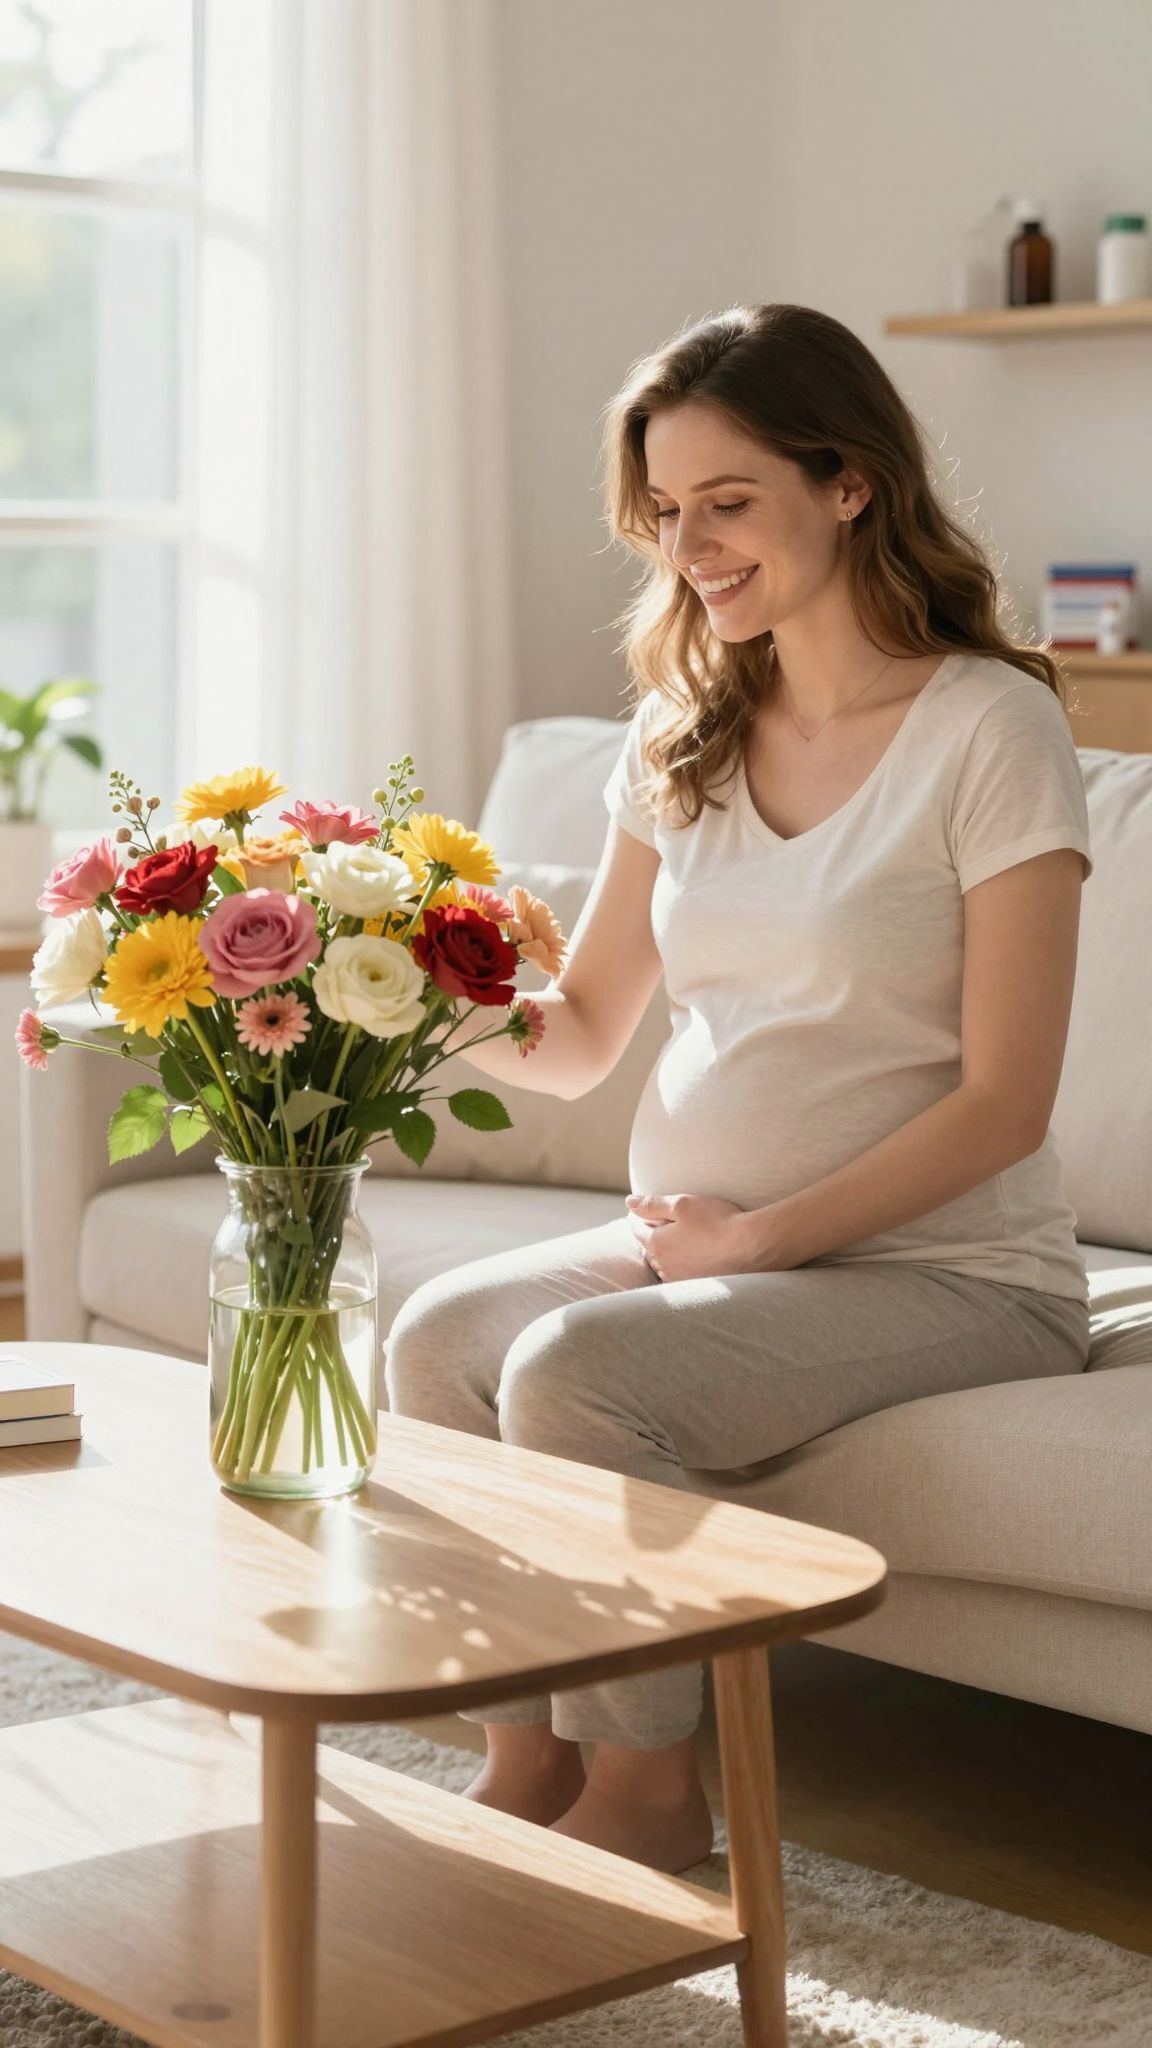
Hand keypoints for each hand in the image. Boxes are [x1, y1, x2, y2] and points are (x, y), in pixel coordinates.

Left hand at [625, 1191, 767, 1280]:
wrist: (749, 1247)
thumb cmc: (716, 1221)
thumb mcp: (682, 1204)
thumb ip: (653, 1203)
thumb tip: (629, 1202)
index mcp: (657, 1244)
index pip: (636, 1228)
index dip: (637, 1216)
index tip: (639, 1209)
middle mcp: (664, 1265)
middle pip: (648, 1247)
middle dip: (648, 1234)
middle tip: (653, 1222)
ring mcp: (680, 1278)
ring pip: (662, 1263)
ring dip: (662, 1252)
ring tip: (671, 1240)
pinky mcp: (696, 1286)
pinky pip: (678, 1274)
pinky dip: (677, 1264)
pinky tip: (688, 1258)